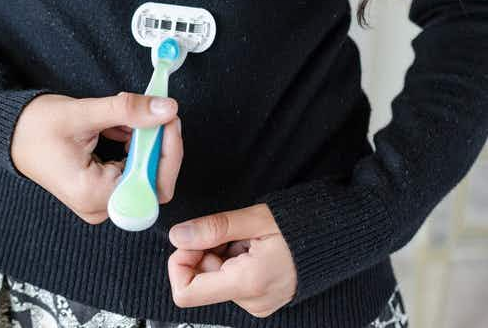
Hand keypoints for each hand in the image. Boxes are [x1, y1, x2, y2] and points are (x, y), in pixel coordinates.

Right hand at [11, 92, 182, 223]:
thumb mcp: (84, 113)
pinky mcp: (100, 191)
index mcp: (93, 194)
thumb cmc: (36, 127)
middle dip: (160, 145)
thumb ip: (128, 111)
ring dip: (147, 143)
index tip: (169, 121)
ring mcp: (100, 201)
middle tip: (160, 113)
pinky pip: (132, 172)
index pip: (153, 185)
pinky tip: (124, 128)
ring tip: (134, 117)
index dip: (169, 153)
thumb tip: (166, 109)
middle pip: (153, 183)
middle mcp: (98, 205)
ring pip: (144, 176)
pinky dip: (135, 148)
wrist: (10, 134)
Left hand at [168, 204, 296, 317]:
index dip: (180, 262)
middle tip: (231, 231)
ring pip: (215, 277)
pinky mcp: (262, 297)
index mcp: (248, 283)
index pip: (186, 292)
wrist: (342, 236)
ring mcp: (258, 302)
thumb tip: (178, 236)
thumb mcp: (256, 219)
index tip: (194, 238)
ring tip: (248, 237)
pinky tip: (253, 245)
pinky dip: (233, 258)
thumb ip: (213, 228)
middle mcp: (252, 300)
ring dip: (221, 252)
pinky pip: (231, 279)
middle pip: (200, 280)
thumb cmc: (305, 225)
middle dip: (205, 250)